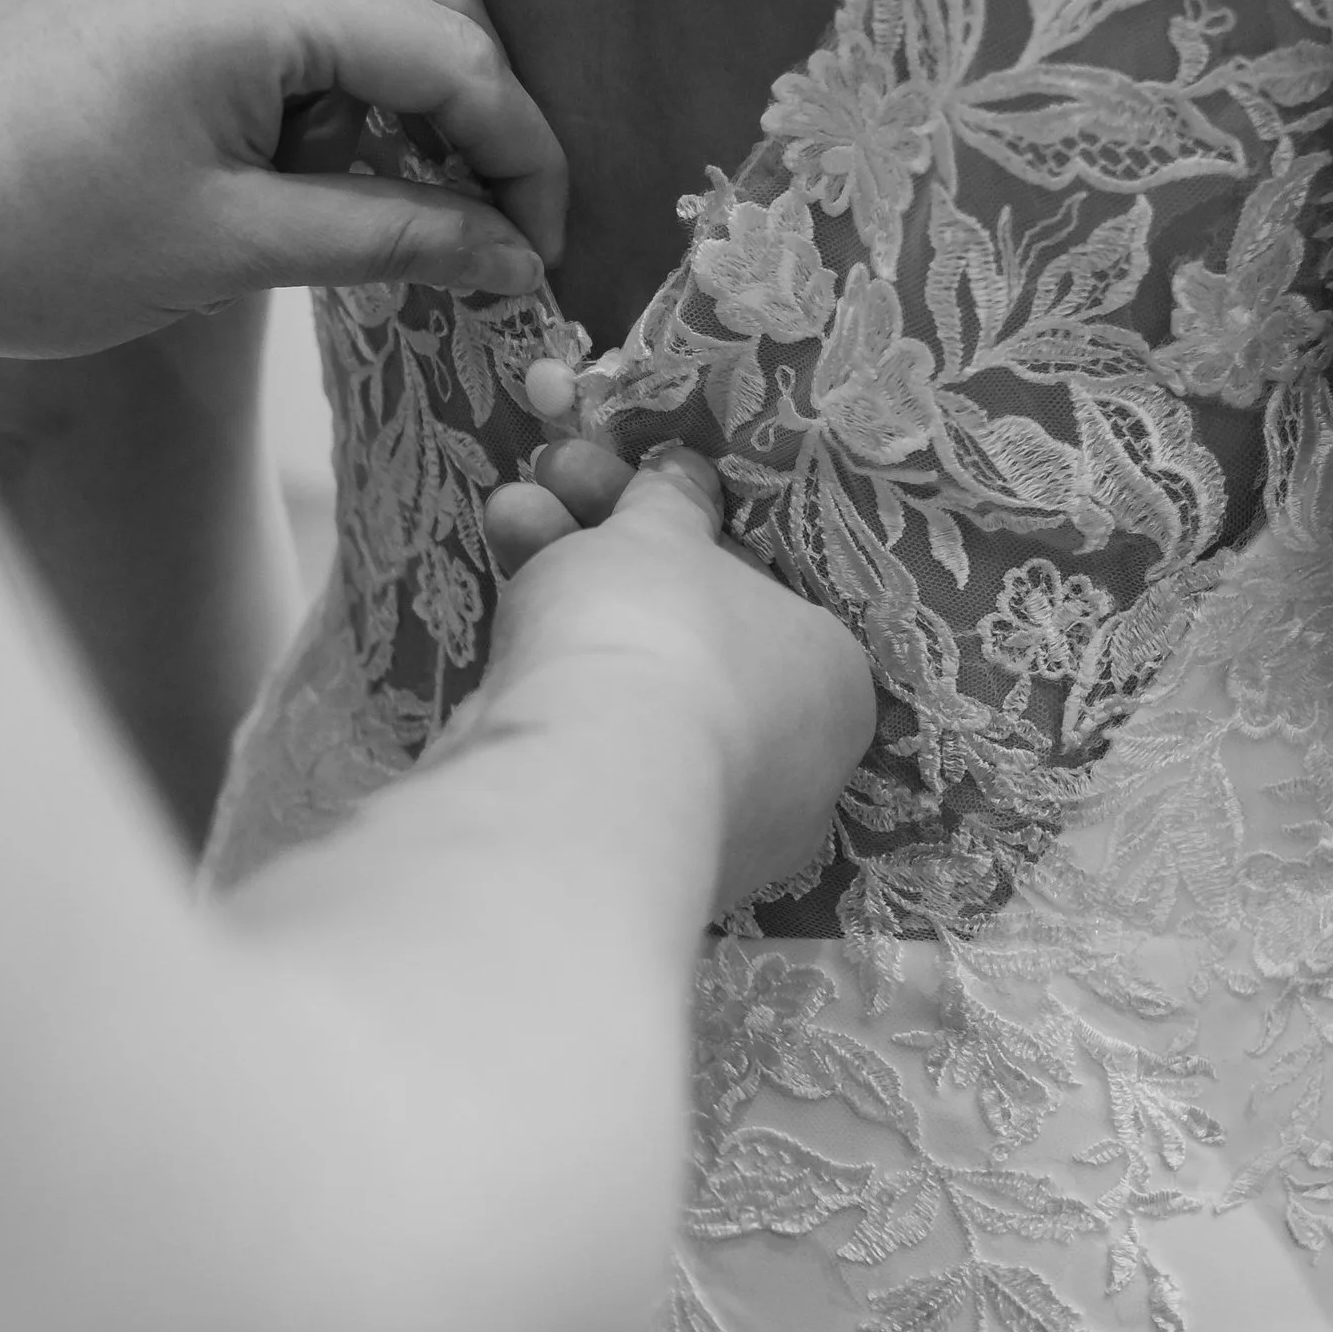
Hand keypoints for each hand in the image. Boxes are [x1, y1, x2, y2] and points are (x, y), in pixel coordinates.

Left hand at [0, 0, 567, 355]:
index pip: (449, 51)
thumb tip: (510, 255)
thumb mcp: (230, 250)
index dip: (519, 151)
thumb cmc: (27, 242)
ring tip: (386, 198)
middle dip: (477, 105)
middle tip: (492, 222)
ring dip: (404, 80)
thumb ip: (391, 235)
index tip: (544, 243)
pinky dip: (331, 57)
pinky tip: (313, 149)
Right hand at [482, 450, 874, 912]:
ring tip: (507, 511)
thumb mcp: (661, 536)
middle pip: (686, 630)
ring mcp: (703, 822)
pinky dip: (549, 676)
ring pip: (631, 684)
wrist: (578, 791)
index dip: (684, 525)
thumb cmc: (660, 639)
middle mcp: (788, 766)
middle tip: (552, 476)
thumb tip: (685, 476)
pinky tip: (497, 613)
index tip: (627, 483)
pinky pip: (593, 744)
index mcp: (834, 683)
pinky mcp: (621, 855)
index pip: (761, 591)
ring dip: (564, 585)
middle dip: (607, 544)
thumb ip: (671, 502)